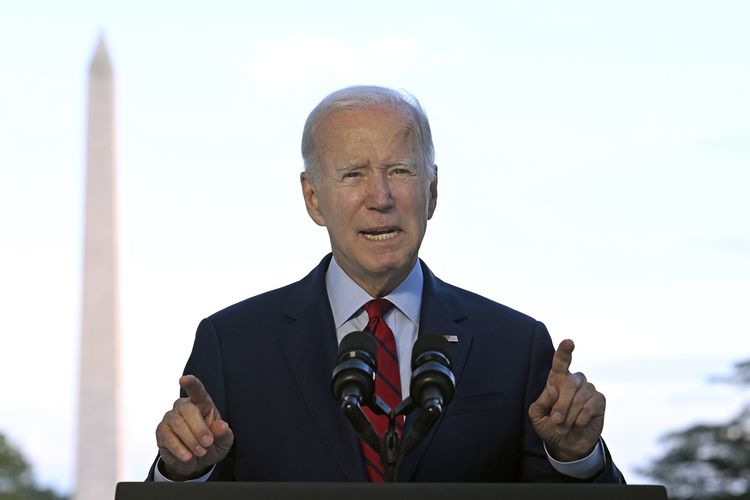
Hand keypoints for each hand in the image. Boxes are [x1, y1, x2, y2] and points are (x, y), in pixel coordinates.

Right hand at [155, 375, 233, 479]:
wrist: (196, 463)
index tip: (184, 379)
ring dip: (191, 441)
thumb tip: (221, 426)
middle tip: (208, 443)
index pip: (197, 390)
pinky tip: (188, 456)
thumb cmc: (211, 445)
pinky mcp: (161, 432)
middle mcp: (183, 406)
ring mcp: (170, 418)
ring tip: (201, 452)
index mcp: (202, 402)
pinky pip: (168, 437)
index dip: (191, 384)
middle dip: (199, 429)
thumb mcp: (224, 441)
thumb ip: (224, 433)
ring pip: (178, 424)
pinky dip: (179, 449)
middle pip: (188, 410)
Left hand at [528, 339, 604, 461]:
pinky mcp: (599, 400)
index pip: (560, 362)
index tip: (569, 342)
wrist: (567, 444)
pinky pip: (591, 406)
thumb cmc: (550, 426)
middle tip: (556, 420)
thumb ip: (542, 401)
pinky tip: (578, 424)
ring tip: (565, 426)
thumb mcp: (538, 416)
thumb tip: (553, 388)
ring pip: (579, 398)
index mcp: (557, 379)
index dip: (564, 352)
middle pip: (569, 383)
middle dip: (561, 405)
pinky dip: (581, 418)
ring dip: (570, 416)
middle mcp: (574, 380)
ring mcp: (588, 389)